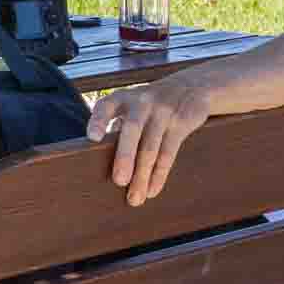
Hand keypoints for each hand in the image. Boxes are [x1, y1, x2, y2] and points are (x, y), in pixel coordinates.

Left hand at [86, 79, 208, 206]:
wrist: (191, 86)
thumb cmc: (150, 104)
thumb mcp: (133, 107)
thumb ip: (119, 128)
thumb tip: (100, 163)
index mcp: (124, 98)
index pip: (106, 106)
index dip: (99, 120)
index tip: (92, 138)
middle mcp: (142, 102)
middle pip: (132, 129)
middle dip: (125, 156)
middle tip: (119, 181)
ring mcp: (163, 111)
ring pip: (151, 147)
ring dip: (142, 175)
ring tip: (135, 198)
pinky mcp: (181, 122)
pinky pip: (169, 152)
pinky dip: (160, 174)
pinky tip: (152, 190)